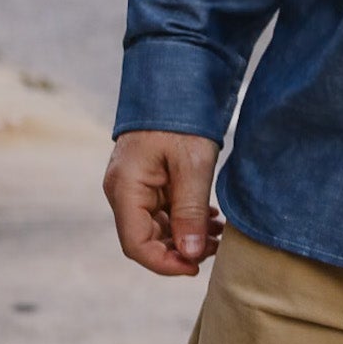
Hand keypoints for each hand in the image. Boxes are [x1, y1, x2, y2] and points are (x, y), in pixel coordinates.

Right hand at [103, 130, 223, 276]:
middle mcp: (123, 191)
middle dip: (181, 248)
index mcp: (125, 188)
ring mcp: (134, 185)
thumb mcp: (192, 164)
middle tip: (217, 245)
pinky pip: (162, 209)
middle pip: (146, 238)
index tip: (197, 266)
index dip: (166, 263)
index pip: (137, 245)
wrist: (177, 77)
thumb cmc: (182, 117)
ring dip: (186, 233)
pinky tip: (209, 216)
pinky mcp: (147, 178)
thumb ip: (190, 211)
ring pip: (156, 226)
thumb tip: (191, 254)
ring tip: (219, 232)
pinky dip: (185, 217)